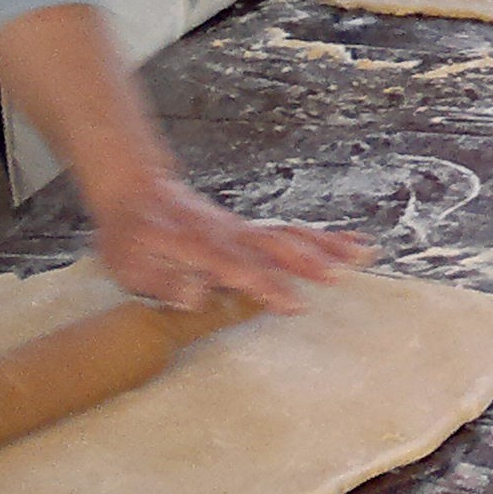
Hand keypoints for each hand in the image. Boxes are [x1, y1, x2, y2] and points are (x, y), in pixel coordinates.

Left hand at [79, 167, 373, 315]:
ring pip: (290, 235)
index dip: (267, 285)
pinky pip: (291, 231)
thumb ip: (163, 281)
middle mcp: (227, 234)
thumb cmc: (131, 235)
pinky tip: (351, 243)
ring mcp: (242, 228)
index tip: (295, 303)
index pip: (238, 266)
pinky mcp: (251, 228)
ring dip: (327, 246)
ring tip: (363, 254)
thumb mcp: (129, 264)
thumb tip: (196, 297)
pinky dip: (323, 236)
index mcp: (198, 245)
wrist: (136, 190)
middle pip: (275, 244)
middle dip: (310, 260)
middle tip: (342, 274)